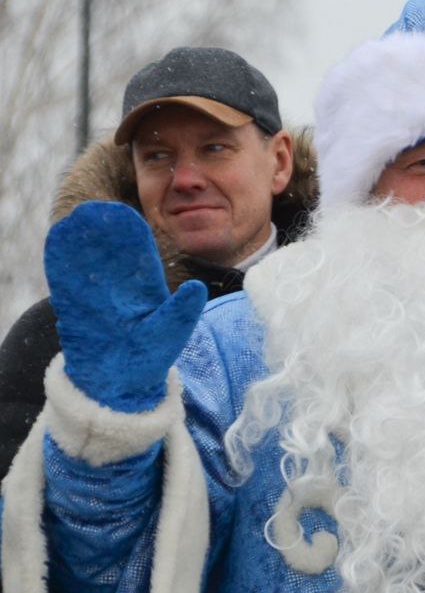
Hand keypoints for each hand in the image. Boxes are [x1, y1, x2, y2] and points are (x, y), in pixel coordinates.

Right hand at [44, 201, 207, 411]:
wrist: (118, 385)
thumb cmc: (149, 358)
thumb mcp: (171, 332)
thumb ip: (182, 310)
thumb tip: (198, 287)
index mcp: (146, 291)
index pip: (138, 257)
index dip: (130, 236)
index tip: (126, 214)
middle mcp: (119, 289)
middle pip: (110, 254)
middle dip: (102, 231)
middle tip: (96, 207)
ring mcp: (96, 297)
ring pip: (86, 263)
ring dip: (80, 242)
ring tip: (75, 218)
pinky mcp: (75, 308)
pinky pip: (66, 282)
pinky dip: (61, 262)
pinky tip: (58, 241)